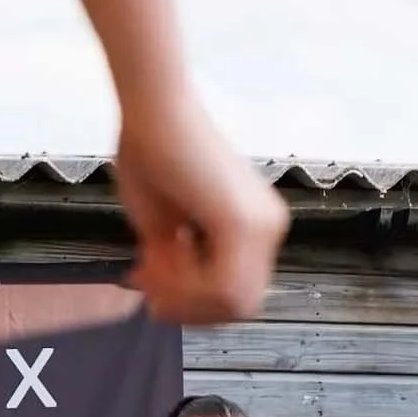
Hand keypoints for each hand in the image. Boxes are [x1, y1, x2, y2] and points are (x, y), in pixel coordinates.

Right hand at [116, 92, 289, 324]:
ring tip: (151, 264)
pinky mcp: (243, 223)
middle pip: (237, 307)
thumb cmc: (153, 150)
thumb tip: (167, 299)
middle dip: (188, 306)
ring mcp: (261, 225)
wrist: (152, 109)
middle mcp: (268, 227)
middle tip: (149, 285)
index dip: (191, 304)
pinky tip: (161, 255)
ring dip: (184, 296)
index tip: (153, 290)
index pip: (234, 296)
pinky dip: (186, 284)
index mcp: (255, 227)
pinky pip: (221, 286)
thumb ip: (173, 265)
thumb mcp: (162, 226)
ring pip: (231, 303)